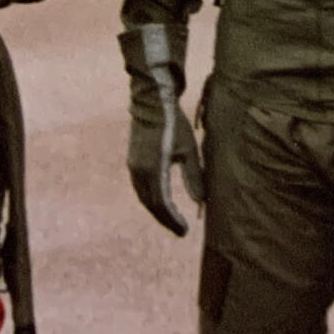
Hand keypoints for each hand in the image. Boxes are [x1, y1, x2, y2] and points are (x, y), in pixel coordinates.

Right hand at [128, 101, 203, 235]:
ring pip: (144, 197)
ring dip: (157, 210)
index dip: (173, 221)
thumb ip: (194, 177)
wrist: (152, 101)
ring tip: (171, 218)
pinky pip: (140, 187)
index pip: (162, 205)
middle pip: (151, 204)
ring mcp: (133, 165)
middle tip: (180, 229)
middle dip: (165, 219)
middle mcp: (138, 171)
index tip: (185, 231)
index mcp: (152, 170)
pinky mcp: (133, 159)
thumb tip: (200, 202)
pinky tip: (160, 199)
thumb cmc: (174, 124)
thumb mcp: (189, 150)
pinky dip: (151, 198)